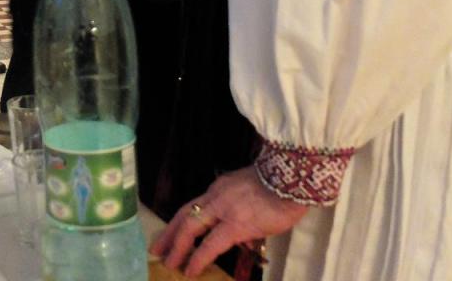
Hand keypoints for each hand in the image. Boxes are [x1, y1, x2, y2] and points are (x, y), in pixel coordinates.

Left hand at [150, 168, 306, 276]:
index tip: (170, 234)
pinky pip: (210, 245)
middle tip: (157, 249)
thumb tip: (241, 238)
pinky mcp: (235, 224)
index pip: (194, 206)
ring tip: (170, 263)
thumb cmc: (280, 188)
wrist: (293, 181)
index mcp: (220, 188)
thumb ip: (241, 213)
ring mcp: (223, 209)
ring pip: (191, 228)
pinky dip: (198, 258)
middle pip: (185, 215)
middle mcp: (216, 196)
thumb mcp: (252, 194)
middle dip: (170, 234)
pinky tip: (191, 270)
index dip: (179, 221)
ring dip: (177, 246)